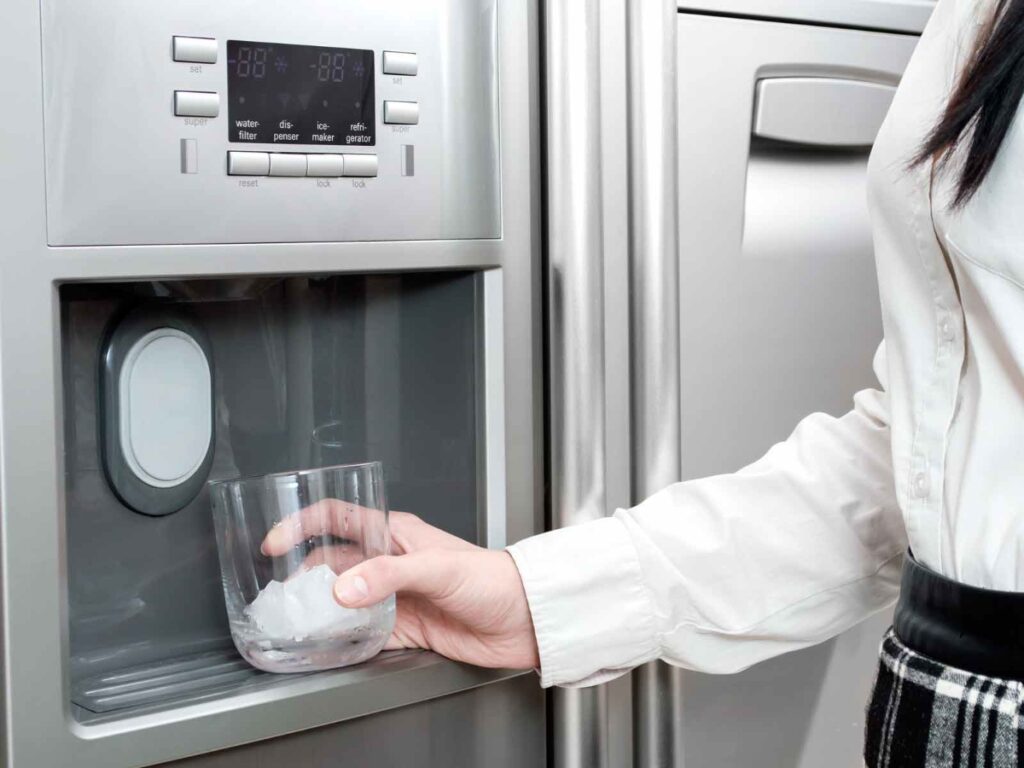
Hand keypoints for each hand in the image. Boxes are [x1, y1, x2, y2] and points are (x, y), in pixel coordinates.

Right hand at [261, 507, 539, 670]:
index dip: (303, 525)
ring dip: (322, 611)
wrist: (525, 618)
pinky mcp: (405, 629)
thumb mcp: (437, 567)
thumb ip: (388, 575)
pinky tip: (331, 647)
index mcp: (397, 534)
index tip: (275, 543)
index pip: (339, 518)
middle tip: (281, 596)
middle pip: (333, 564)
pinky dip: (344, 641)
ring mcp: (396, 596)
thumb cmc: (493, 578)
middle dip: (304, 577)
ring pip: (344, 601)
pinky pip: (363, 634)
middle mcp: (391, 563)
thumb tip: (343, 589)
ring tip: (297, 623)